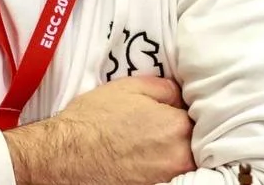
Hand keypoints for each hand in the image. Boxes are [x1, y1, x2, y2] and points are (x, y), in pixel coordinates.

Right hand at [3, 76, 195, 184]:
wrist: (62, 156)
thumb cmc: (92, 120)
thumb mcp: (129, 87)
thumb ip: (165, 88)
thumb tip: (181, 95)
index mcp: (177, 127)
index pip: (201, 115)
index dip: (187, 109)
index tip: (177, 107)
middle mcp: (179, 157)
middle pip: (196, 141)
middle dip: (185, 131)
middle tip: (163, 124)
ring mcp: (167, 178)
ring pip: (185, 160)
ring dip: (175, 150)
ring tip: (152, 141)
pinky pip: (168, 174)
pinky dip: (162, 166)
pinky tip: (145, 157)